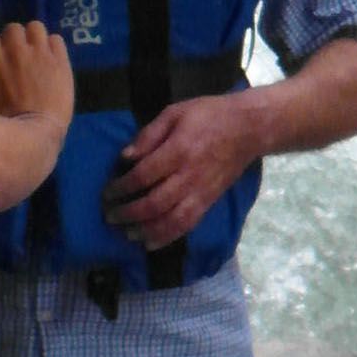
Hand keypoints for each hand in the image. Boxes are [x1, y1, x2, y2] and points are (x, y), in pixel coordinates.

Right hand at [0, 22, 73, 126]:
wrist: (36, 135)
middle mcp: (15, 47)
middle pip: (13, 29)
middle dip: (13, 42)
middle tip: (16, 61)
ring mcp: (40, 52)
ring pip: (36, 28)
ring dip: (34, 39)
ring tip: (35, 57)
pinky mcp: (60, 60)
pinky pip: (56, 39)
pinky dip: (52, 48)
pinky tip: (50, 63)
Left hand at [101, 93, 262, 249]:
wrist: (249, 128)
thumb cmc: (208, 115)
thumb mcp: (175, 112)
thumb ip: (148, 135)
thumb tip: (125, 157)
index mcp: (179, 151)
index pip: (144, 176)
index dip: (122, 187)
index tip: (107, 193)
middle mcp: (189, 177)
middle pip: (155, 203)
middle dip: (129, 213)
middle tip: (110, 216)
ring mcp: (201, 193)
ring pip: (171, 221)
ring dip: (146, 231)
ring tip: (127, 234)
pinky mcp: (210, 202)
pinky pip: (188, 225)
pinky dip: (168, 237)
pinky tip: (150, 244)